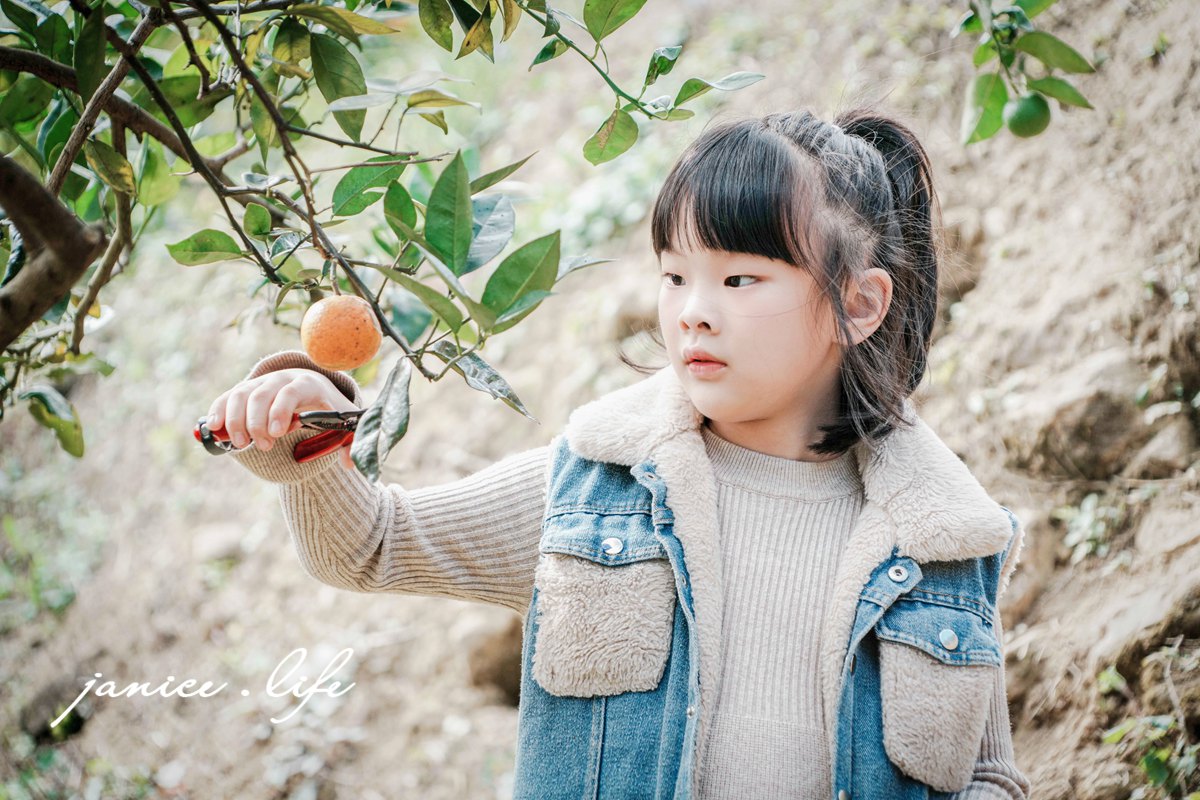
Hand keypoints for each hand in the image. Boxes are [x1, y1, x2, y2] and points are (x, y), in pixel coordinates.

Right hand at [207, 368, 360, 469]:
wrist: (311, 388)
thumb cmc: (328, 408)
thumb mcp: (344, 420)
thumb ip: (350, 441)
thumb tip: (350, 464)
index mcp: (307, 384)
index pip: (290, 392)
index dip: (281, 411)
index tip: (277, 433)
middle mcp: (280, 379)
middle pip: (262, 394)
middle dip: (257, 421)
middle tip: (263, 445)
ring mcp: (260, 383)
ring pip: (241, 395)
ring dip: (236, 420)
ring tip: (240, 445)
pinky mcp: (245, 391)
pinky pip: (227, 397)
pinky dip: (218, 410)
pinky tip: (214, 429)